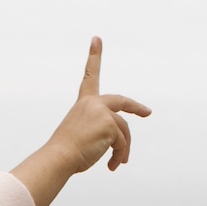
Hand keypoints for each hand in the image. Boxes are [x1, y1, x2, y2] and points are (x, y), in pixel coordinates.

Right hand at [12, 38, 149, 205]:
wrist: (59, 157)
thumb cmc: (65, 152)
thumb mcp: (80, 136)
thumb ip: (98, 132)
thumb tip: (119, 145)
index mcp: (83, 103)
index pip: (89, 76)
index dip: (94, 56)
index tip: (97, 39)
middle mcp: (93, 103)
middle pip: (121, 101)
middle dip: (136, 106)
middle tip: (147, 112)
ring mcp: (103, 112)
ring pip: (124, 130)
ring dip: (123, 149)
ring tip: (118, 164)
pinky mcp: (110, 124)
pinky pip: (122, 141)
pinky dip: (120, 155)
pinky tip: (112, 166)